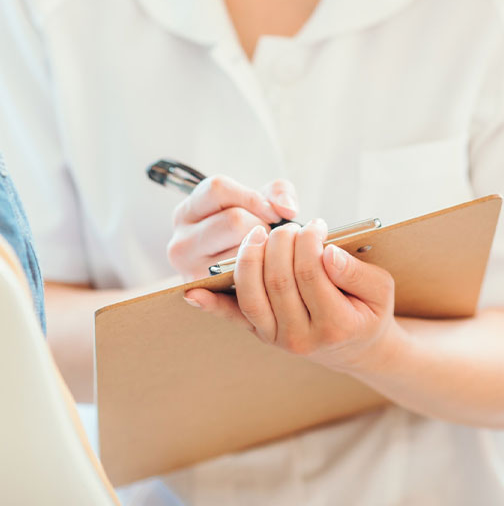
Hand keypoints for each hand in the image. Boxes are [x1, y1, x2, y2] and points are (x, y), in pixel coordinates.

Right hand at [167, 175, 297, 280]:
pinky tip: (263, 273)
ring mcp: (188, 269)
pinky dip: (260, 274)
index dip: (252, 197)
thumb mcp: (256, 204)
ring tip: (260, 255)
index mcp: (187, 212)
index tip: (272, 213)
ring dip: (263, 252)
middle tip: (264, 238)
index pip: (217, 189)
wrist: (231, 283)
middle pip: (234, 220)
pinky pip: (244, 278)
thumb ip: (276, 193)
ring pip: (242, 250)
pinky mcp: (206, 293)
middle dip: (260, 227)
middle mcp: (180, 241)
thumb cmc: (245, 234)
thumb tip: (287, 209)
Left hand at [185, 220, 401, 374]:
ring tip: (258, 233)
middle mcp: (300, 338)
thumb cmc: (367, 311)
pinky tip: (191, 292)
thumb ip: (357, 272)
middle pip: (277, 280)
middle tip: (287, 226)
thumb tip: (327, 253)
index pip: (310, 273)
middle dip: (278, 243)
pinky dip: (211, 305)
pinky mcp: (258, 333)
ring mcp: (275, 338)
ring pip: (251, 295)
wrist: (357, 349)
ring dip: (249, 257)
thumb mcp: (380, 291)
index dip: (308, 242)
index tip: (315, 223)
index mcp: (335, 326)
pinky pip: (232, 317)